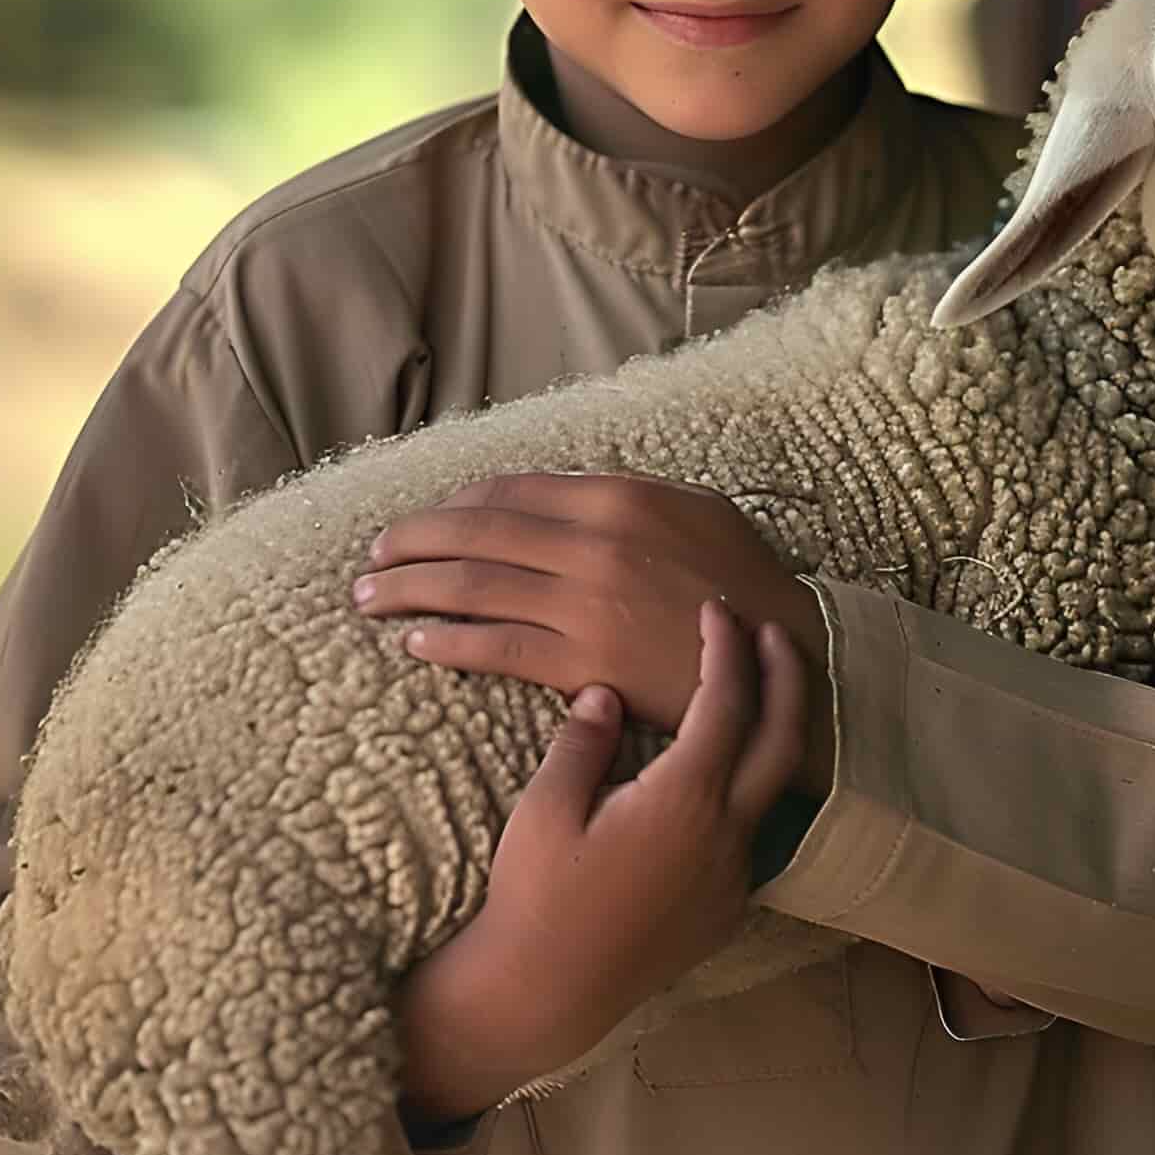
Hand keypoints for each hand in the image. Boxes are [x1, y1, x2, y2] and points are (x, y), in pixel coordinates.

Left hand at [355, 473, 830, 761]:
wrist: (785, 659)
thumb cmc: (742, 584)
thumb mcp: (695, 511)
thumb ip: (626, 497)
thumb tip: (566, 495)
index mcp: (615, 496)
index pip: (508, 491)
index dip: (453, 504)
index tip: (423, 519)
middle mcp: (591, 543)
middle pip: (475, 533)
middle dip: (411, 542)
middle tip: (371, 555)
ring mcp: (584, 604)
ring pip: (472, 588)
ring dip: (410, 589)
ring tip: (369, 596)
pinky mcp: (584, 663)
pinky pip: (497, 649)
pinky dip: (448, 643)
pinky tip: (416, 642)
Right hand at [395, 600, 805, 1127]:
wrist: (543, 995)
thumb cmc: (535, 897)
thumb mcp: (545, 808)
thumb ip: (584, 742)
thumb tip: (607, 693)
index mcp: (685, 801)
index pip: (727, 702)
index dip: (727, 648)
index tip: (716, 610)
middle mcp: (725, 838)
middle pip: (782, 740)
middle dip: (784, 677)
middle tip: (772, 630)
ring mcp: (731, 879)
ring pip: (772, 789)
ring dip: (770, 731)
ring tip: (751, 691)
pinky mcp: (724, 910)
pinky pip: (751, 832)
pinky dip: (747, 785)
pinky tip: (717, 772)